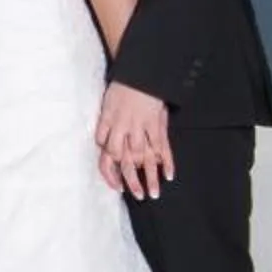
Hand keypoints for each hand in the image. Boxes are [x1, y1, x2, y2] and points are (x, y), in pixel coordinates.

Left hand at [95, 82, 174, 200]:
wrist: (140, 75)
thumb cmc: (120, 92)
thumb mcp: (105, 109)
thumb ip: (104, 129)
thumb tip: (102, 147)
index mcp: (111, 128)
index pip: (108, 157)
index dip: (111, 174)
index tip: (116, 187)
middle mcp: (127, 132)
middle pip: (128, 162)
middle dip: (133, 181)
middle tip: (138, 196)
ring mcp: (144, 130)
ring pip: (147, 158)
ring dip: (151, 176)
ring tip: (154, 193)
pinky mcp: (158, 125)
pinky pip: (163, 147)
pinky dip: (168, 161)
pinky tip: (169, 175)